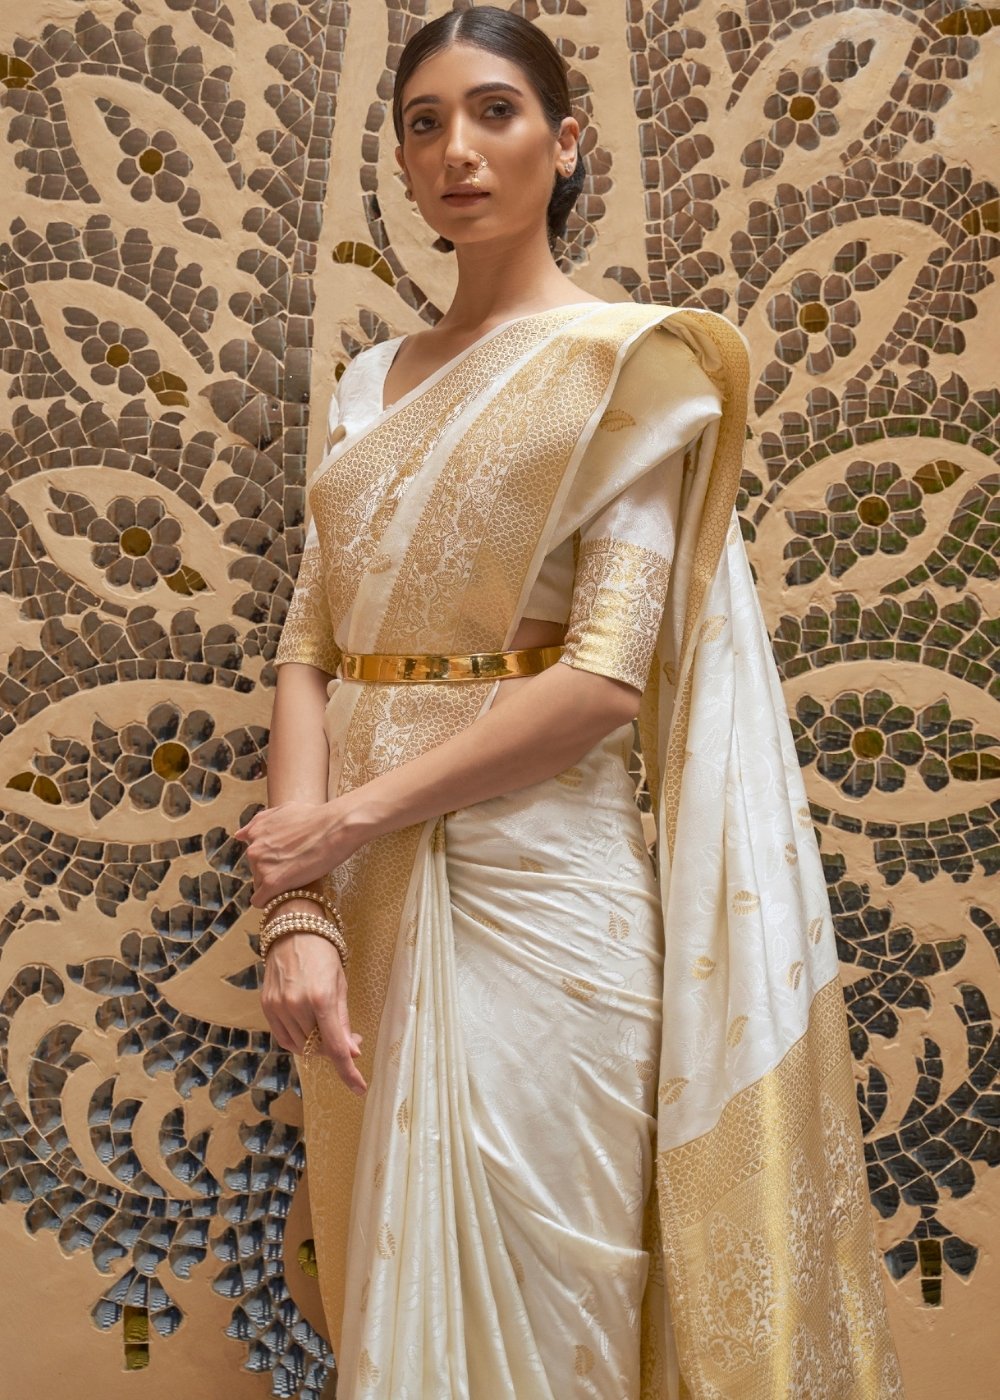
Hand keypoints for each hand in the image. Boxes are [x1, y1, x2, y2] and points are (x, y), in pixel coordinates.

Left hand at [235, 799, 362, 906]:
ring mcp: (261, 866)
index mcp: (255, 832)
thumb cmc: (316, 817)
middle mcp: (253, 849)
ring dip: (275, 886)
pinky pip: (261, 901)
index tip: (284, 861)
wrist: (335, 827)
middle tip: (296, 868)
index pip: (255, 855)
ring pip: (260, 886)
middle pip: (257, 871)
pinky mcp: (272, 883)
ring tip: (297, 879)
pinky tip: (284, 897)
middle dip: (273, 872)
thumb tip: (239, 835)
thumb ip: (260, 822)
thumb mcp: (284, 810)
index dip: (271, 859)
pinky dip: (271, 902)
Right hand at [261, 923, 366, 1094]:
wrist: (293, 930)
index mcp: (321, 999)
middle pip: (319, 1049)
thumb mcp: (340, 984)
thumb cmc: (323, 953)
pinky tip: (309, 1029)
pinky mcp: (266, 1007)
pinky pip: (284, 1037)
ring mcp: (278, 1008)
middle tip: (351, 1038)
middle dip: (336, 1049)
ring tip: (328, 1027)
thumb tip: (352, 1052)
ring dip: (317, 1045)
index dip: (348, 1071)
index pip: (336, 1047)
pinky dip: (299, 1040)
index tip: (359, 1087)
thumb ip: (344, 1021)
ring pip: (301, 1046)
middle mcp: (297, 1006)